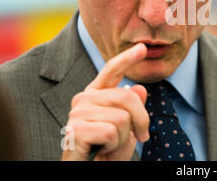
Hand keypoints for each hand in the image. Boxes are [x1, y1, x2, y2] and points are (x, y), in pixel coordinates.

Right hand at [62, 43, 149, 160]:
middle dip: (141, 120)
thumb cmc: (105, 151)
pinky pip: (111, 133)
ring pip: (122, 118)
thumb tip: (139, 89)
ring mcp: (77, 113)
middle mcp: (83, 99)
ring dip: (123, 138)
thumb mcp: (126, 129)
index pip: (111, 71)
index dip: (127, 59)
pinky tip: (100, 150)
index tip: (142, 48)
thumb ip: (132, 109)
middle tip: (140, 137)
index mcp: (95, 95)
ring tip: (109, 145)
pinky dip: (113, 147)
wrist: (85, 171)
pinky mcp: (74, 130)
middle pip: (127, 97)